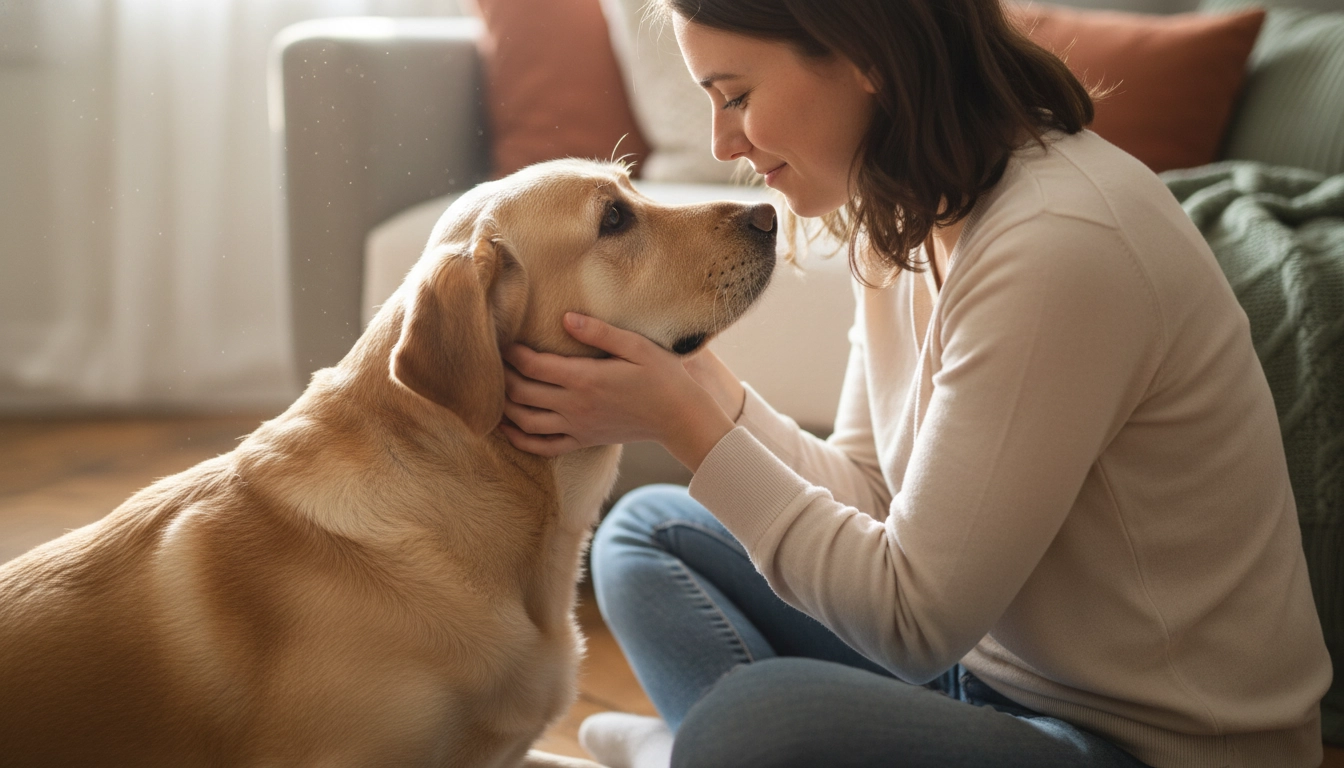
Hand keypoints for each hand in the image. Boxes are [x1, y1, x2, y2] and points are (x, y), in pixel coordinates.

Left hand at [500, 313, 736, 470]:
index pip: (534, 366)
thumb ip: (599, 332)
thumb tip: (565, 318)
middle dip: (502, 377)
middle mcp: (575, 406)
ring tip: (495, 389)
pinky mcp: (582, 441)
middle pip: (521, 393)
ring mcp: (577, 427)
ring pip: (526, 422)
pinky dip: (520, 439)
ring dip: (504, 406)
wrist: (679, 418)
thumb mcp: (636, 346)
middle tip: (494, 361)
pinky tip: (508, 427)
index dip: (513, 352)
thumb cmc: (661, 377)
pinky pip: (543, 447)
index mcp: (585, 379)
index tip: (505, 339)